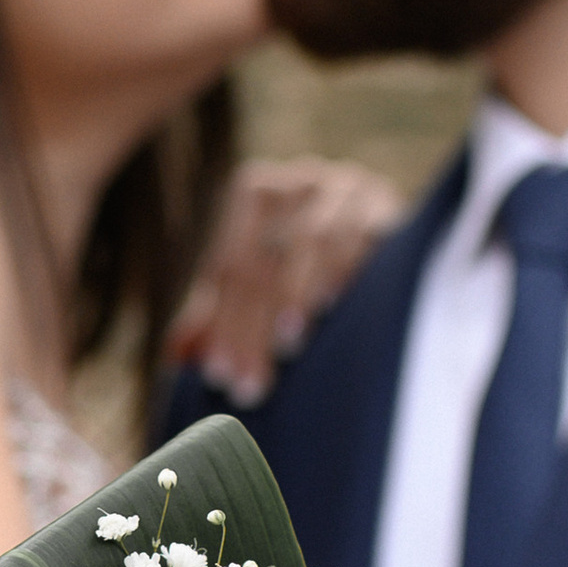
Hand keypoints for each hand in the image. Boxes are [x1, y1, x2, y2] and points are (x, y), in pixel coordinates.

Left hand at [167, 155, 403, 404]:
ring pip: (310, 243)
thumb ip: (219, 313)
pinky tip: (331, 304)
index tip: (220, 375)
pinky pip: (362, 235)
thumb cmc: (310, 267)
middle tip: (251, 383)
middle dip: (254, 326)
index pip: (232, 265)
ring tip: (286, 346)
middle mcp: (299, 182)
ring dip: (296, 296)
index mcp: (257, 194)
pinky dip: (343, 271)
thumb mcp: (260, 286)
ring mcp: (345, 189)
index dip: (223, 323)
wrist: (390, 235)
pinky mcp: (385, 203)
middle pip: (266, 258)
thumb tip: (177, 353)